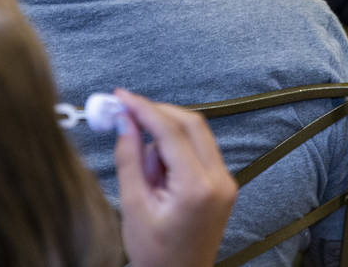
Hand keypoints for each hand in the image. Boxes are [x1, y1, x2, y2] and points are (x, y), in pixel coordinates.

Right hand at [114, 89, 237, 266]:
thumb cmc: (155, 253)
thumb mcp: (134, 206)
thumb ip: (129, 159)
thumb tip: (124, 121)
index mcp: (197, 187)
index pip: (171, 131)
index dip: (144, 108)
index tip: (121, 97)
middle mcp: (219, 180)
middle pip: (191, 123)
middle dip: (158, 114)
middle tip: (127, 112)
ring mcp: (226, 181)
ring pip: (197, 134)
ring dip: (167, 133)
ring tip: (146, 170)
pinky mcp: (224, 184)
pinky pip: (201, 150)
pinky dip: (178, 148)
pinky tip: (159, 171)